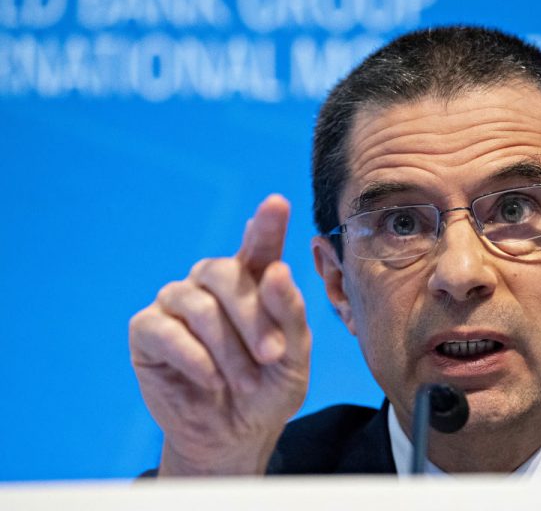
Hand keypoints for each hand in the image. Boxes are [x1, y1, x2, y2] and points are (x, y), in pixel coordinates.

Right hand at [129, 195, 310, 474]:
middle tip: (273, 356)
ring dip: (228, 348)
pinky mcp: (147, 330)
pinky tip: (212, 381)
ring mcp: (177, 302)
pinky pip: (165, 331)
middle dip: (253, 317)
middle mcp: (211, 283)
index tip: (276, 204)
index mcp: (253, 281)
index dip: (266, 225)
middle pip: (226, 274)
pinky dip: (194, 358)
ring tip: (246, 382)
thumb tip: (275, 269)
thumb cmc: (269, 389)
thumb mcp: (293, 357)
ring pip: (198, 305)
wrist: (235, 435)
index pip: (258, 246)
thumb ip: (288, 314)